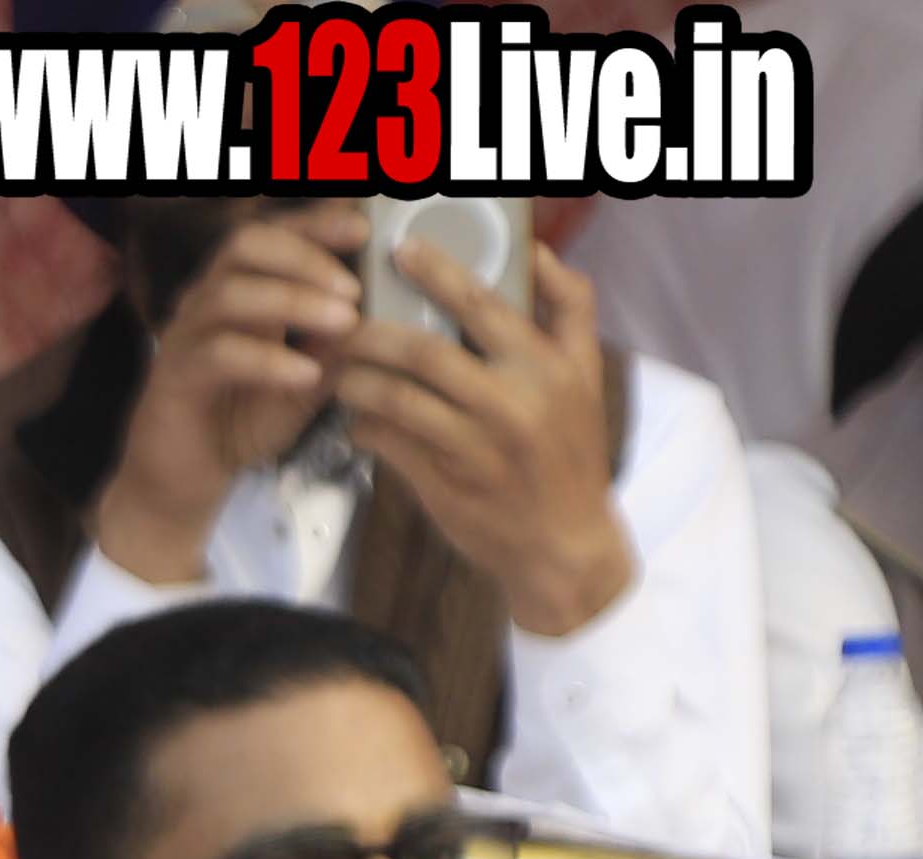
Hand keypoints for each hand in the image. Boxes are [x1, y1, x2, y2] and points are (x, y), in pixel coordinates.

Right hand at [96, 210, 366, 586]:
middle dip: (306, 254)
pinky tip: (306, 374)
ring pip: (232, 293)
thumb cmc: (242, 424)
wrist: (183, 482)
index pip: (276, 235)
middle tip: (353, 286)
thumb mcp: (307, 383)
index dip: (317, 222)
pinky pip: (218, 354)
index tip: (365, 229)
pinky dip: (268, 359)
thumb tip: (379, 313)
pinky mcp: (173, 378)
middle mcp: (208, 302)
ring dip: (294, 300)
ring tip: (343, 322)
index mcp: (242, 291)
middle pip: (246, 244)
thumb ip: (337, 349)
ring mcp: (185, 336)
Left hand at [333, 241, 635, 635]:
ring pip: (395, 397)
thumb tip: (535, 252)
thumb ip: (567, 311)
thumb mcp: (586, 375)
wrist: (563, 541)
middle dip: (374, 332)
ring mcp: (477, 444)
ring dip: (356, 379)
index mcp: (552, 364)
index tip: (401, 251)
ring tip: (339, 370)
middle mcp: (516, 400)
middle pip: (427, 350)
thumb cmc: (568, 449)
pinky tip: (356, 417)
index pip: (489, 303)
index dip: (439, 272)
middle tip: (343, 322)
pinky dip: (363, 424)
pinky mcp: (444, 482)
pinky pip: (386, 441)